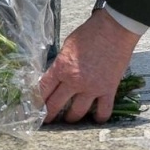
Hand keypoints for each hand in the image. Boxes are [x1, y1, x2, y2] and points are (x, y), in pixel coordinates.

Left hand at [40, 9, 140, 123]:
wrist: (115, 29)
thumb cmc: (91, 32)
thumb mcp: (67, 46)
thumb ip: (61, 64)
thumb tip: (57, 76)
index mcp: (61, 68)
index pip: (42, 90)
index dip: (36, 101)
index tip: (34, 107)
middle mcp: (74, 81)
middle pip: (55, 105)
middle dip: (48, 115)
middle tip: (46, 120)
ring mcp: (92, 88)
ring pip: (76, 113)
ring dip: (71, 118)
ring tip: (69, 119)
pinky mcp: (108, 90)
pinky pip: (102, 111)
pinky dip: (98, 118)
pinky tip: (95, 118)